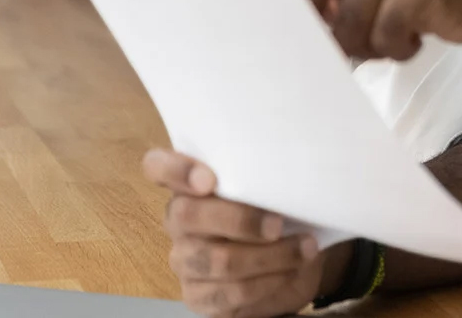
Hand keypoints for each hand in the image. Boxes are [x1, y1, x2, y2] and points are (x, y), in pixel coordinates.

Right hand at [143, 148, 341, 317]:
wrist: (296, 260)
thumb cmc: (282, 213)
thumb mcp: (276, 188)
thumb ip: (264, 176)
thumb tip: (284, 168)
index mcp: (190, 183)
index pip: (157, 166)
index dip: (175, 170)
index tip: (208, 180)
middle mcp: (179, 219)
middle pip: (187, 215)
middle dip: (240, 220)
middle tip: (278, 224)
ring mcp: (184, 259)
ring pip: (216, 259)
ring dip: (269, 256)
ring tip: (304, 248)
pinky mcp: (198, 296)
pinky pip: (229, 293)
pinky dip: (268, 282)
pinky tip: (290, 271)